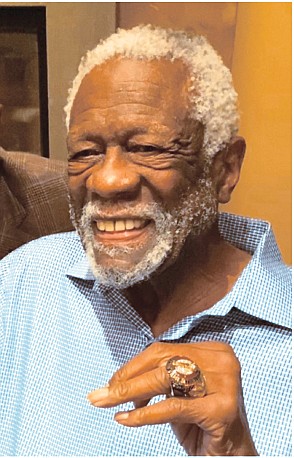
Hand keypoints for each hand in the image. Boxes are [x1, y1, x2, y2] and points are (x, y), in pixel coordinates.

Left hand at [87, 341, 257, 455]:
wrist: (234, 456)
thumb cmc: (203, 424)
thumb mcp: (179, 395)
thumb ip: (158, 380)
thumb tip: (116, 381)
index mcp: (212, 350)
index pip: (164, 350)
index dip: (134, 365)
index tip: (112, 381)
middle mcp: (222, 360)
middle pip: (163, 362)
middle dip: (127, 378)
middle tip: (100, 394)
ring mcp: (224, 382)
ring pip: (165, 380)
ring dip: (130, 392)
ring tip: (107, 402)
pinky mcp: (222, 407)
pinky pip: (173, 407)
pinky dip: (145, 414)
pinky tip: (126, 419)